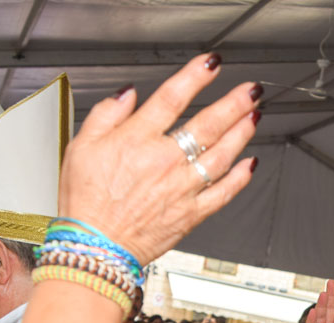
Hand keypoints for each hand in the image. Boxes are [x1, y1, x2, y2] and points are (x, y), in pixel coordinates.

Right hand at [59, 53, 257, 265]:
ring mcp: (182, 188)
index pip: (173, 97)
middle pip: (208, 124)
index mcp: (137, 140)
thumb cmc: (86, 203)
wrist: (94, 248)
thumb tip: (127, 95)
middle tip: (251, 91)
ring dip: (242, 133)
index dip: (196, 76)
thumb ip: (106, 115)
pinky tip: (249, 164)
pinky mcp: (191, 213)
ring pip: (222, 155)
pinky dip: (240, 178)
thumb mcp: (80, 147)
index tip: (212, 64)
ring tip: (253, 117)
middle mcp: (165, 161)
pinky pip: (223, 193)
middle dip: (234, 103)